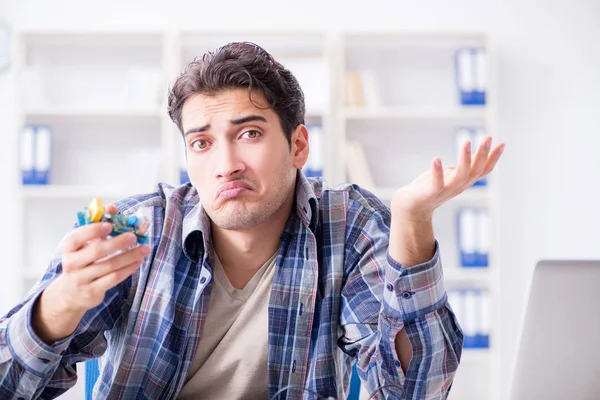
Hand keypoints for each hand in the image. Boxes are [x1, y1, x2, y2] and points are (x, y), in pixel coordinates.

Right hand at [32, 205, 149, 342]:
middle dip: (117, 243)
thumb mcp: (86, 244)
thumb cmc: (82, 262)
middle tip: (134, 236)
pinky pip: (113, 278)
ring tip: (144, 248)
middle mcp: (71, 264)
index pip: (77, 237)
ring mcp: (81, 279)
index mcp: (69, 248)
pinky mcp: (92, 292)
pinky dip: (128, 269)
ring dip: (129, 256)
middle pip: (96, 251)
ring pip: (109, 266)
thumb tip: (112, 207)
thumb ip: (98, 226)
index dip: (93, 230)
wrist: (71, 293)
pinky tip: (138, 261)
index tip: (109, 225)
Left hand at [391, 136, 504, 220]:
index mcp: (464, 182)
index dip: (493, 158)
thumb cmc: (430, 187)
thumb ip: (460, 167)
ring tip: (467, 142)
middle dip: (483, 155)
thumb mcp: (449, 175)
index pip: (483, 170)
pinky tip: (437, 159)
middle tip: (487, 138)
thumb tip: (471, 154)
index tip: (502, 143)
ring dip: (465, 159)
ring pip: (460, 176)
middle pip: (475, 172)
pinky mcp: (429, 194)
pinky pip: (436, 184)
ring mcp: (445, 191)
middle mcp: (458, 187)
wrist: (410, 207)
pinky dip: (437, 172)